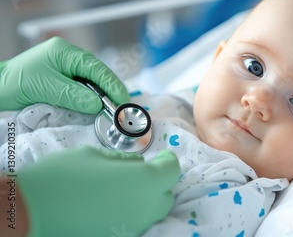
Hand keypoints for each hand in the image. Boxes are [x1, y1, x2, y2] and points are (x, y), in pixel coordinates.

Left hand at [0, 36, 128, 113]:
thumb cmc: (16, 83)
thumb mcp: (47, 88)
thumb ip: (74, 95)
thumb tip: (97, 105)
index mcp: (66, 52)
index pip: (97, 69)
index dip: (113, 86)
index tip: (122, 101)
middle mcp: (69, 57)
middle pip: (98, 74)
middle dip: (110, 91)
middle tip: (120, 109)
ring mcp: (67, 67)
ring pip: (93, 82)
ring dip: (101, 96)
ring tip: (111, 110)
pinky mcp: (64, 78)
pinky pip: (84, 87)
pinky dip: (91, 98)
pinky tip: (95, 107)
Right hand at [17, 147, 179, 236]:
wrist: (30, 213)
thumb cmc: (63, 176)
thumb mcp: (95, 156)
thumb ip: (122, 160)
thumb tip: (135, 164)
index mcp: (146, 181)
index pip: (172, 170)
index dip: (167, 160)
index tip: (162, 155)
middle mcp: (146, 207)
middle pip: (165, 194)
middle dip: (158, 181)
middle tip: (141, 172)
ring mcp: (134, 226)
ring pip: (153, 211)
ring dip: (147, 198)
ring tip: (125, 189)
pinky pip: (136, 222)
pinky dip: (132, 212)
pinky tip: (113, 205)